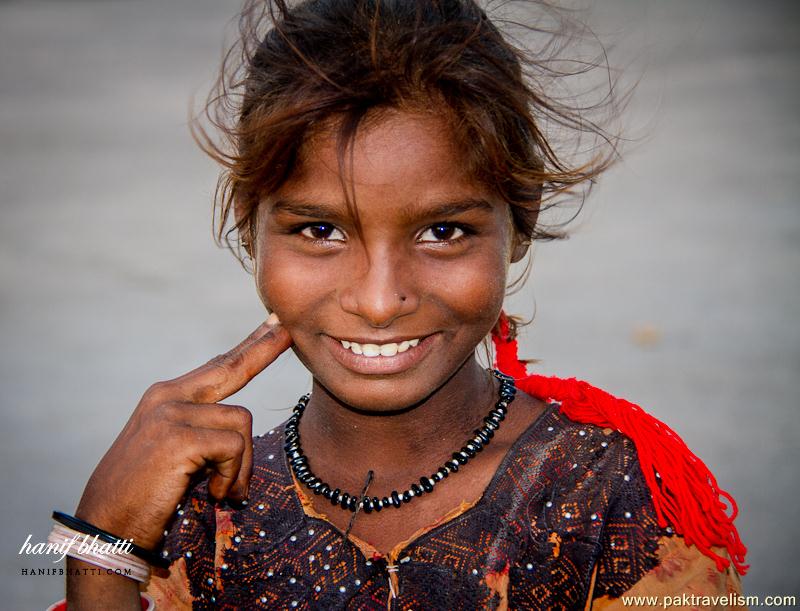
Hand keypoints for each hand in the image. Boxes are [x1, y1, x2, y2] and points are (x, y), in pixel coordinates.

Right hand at [74, 314, 291, 550]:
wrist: (107, 528)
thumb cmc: (146, 495)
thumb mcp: (174, 450)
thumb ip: (202, 428)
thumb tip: (238, 422)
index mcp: (167, 396)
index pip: (218, 365)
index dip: (250, 346)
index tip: (275, 324)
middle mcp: (168, 397)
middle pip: (232, 366)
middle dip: (264, 348)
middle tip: (287, 329)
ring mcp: (171, 414)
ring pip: (241, 424)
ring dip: (241, 466)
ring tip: (221, 489)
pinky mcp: (178, 438)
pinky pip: (234, 448)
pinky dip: (233, 476)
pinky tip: (213, 493)